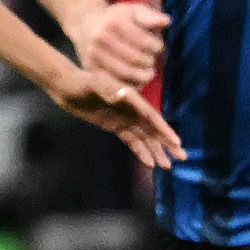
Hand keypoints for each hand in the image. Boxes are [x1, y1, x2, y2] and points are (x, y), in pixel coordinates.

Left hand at [49, 66, 186, 171]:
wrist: (68, 87)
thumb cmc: (82, 83)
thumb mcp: (94, 84)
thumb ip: (108, 90)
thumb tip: (122, 96)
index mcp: (132, 99)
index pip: (152, 117)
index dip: (164, 130)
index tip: (176, 142)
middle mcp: (132, 109)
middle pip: (153, 129)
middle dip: (167, 144)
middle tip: (181, 157)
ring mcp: (125, 118)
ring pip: (145, 137)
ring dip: (156, 151)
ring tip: (167, 166)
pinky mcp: (116, 126)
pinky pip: (132, 141)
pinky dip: (141, 151)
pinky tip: (149, 162)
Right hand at [65, 1, 168, 89]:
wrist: (86, 25)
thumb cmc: (116, 18)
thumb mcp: (133, 10)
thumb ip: (150, 16)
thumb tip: (166, 22)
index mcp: (115, 23)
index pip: (144, 41)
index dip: (157, 47)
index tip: (159, 48)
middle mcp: (102, 39)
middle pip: (135, 59)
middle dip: (149, 62)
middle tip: (152, 61)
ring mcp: (94, 56)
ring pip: (125, 73)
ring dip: (141, 76)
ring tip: (147, 72)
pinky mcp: (91, 69)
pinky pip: (114, 83)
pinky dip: (128, 84)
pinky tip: (135, 80)